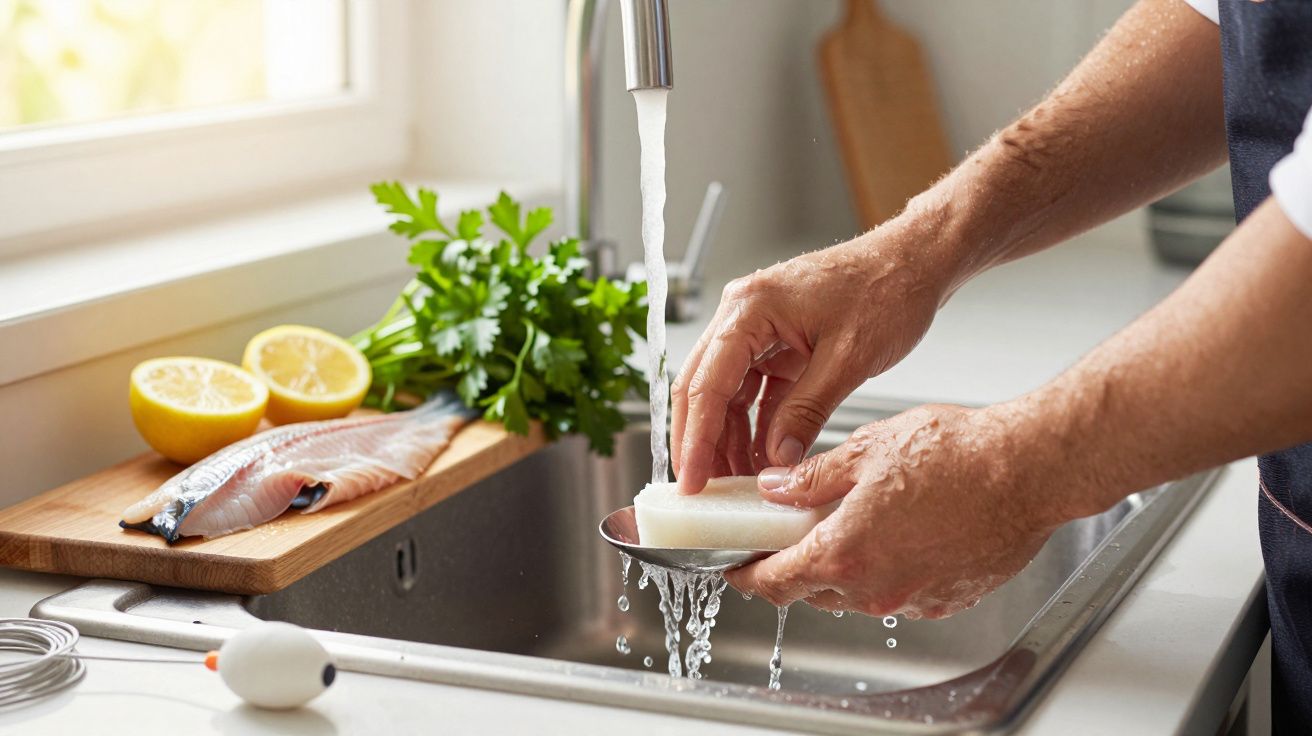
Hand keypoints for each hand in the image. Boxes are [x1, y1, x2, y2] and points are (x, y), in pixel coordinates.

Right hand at [670, 225, 948, 492]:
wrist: (914, 262)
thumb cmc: (887, 289)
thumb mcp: (848, 359)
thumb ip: (807, 410)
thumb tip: (778, 458)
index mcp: (749, 309)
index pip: (707, 383)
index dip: (697, 438)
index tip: (695, 480)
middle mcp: (743, 315)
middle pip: (703, 388)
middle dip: (701, 442)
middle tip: (703, 489)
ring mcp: (758, 329)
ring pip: (726, 394)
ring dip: (729, 438)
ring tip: (738, 481)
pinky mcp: (777, 343)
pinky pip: (755, 391)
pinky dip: (757, 425)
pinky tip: (763, 458)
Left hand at [724, 404, 1069, 618]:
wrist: (1029, 470)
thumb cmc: (957, 455)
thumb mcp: (866, 451)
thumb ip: (811, 478)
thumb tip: (774, 488)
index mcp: (844, 553)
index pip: (774, 582)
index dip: (746, 574)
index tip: (734, 565)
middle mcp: (875, 588)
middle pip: (813, 589)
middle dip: (794, 564)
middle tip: (787, 531)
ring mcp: (914, 599)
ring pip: (856, 592)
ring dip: (843, 564)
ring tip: (849, 519)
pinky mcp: (947, 599)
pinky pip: (899, 591)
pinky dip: (886, 568)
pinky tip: (898, 530)